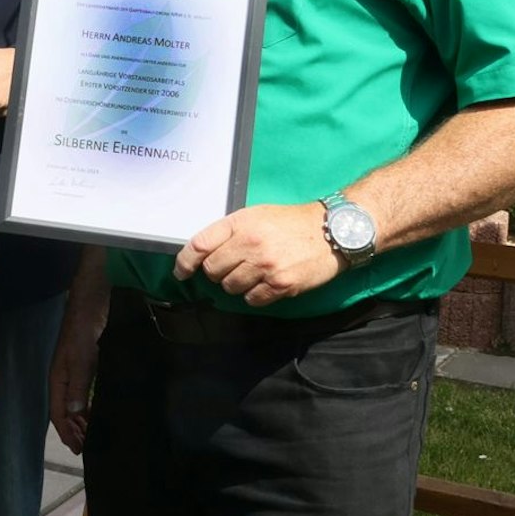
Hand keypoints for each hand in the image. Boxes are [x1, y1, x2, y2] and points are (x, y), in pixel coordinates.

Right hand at [48, 306, 105, 453]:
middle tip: (91, 447)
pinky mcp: (88, 362)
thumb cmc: (85, 324)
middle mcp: (65, 376)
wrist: (92, 296)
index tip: (79, 451)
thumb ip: (78, 383)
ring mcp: (76, 369)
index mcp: (59, 376)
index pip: (58, 412)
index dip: (67, 432)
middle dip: (75, 430)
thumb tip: (73, 414)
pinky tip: (102, 410)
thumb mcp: (83, 355)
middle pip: (65, 410)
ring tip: (96, 435)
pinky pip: (86, 392)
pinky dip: (91, 405)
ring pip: (76, 402)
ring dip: (83, 420)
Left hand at [174, 202, 340, 306]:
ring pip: (230, 287)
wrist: (332, 231)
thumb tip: (201, 253)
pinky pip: (252, 300)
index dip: (184, 262)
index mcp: (240, 223)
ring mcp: (265, 266)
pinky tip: (266, 282)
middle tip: (233, 266)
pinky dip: (255, 295)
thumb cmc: (291, 223)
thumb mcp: (256, 215)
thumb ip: (229, 231)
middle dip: (218, 272)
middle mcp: (250, 244)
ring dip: (237, 284)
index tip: (181, 272)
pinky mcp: (281, 284)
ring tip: (253, 272)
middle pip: (212, 271)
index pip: (199, 245)